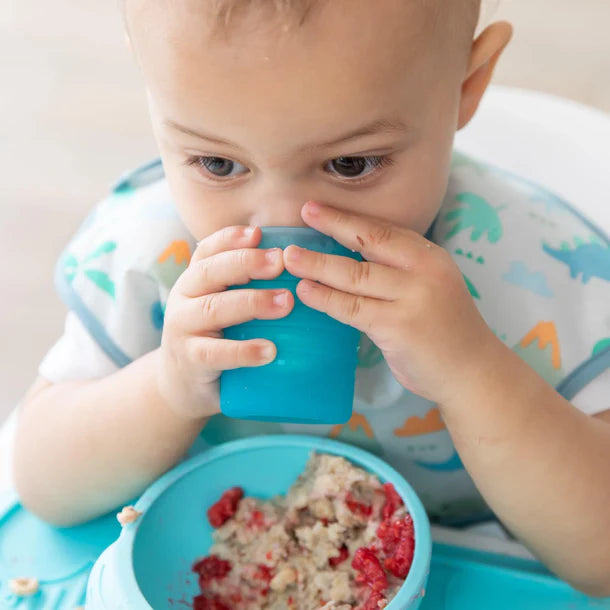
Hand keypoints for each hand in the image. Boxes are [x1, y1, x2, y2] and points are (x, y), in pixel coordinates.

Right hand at [157, 226, 293, 417]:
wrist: (182, 385)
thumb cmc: (215, 337)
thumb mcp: (223, 305)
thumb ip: (244, 284)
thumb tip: (294, 262)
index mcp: (194, 279)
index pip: (208, 250)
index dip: (231, 238)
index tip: (259, 233)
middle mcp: (183, 297)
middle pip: (211, 272)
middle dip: (247, 263)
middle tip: (281, 262)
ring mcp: (182, 328)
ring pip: (214, 309)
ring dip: (252, 302)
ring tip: (287, 302)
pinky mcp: (189, 359)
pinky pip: (215, 353)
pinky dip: (244, 350)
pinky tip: (270, 350)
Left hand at [283, 201, 496, 402]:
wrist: (471, 372)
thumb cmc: (445, 330)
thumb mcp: (430, 287)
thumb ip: (398, 271)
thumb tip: (348, 258)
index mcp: (430, 257)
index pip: (383, 229)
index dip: (346, 217)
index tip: (316, 207)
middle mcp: (424, 272)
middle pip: (368, 242)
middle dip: (332, 226)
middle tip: (301, 214)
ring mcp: (412, 299)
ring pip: (354, 275)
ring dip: (318, 265)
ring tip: (290, 258)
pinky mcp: (398, 327)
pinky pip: (352, 309)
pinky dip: (325, 299)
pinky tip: (305, 291)